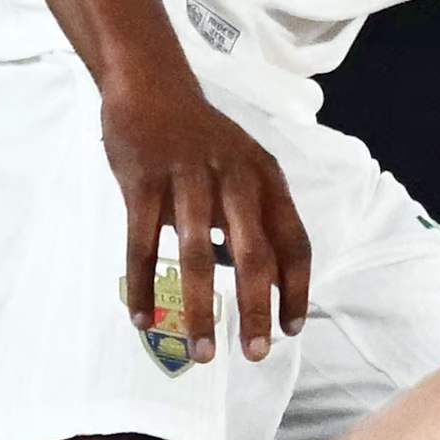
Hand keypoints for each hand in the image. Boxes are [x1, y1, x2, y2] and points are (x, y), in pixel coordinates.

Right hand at [101, 73, 308, 364]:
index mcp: (265, 179)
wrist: (150, 86)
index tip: (292, 329)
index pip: (294, 242)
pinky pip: (142, 244)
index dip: (296, 288)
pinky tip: (143, 318)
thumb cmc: (201, 137)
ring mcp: (187, 179)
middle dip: (256, 309)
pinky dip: (144, 285)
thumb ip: (257, 217)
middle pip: (254, 255)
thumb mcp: (244, 167)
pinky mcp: (142, 182)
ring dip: (200, 309)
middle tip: (254, 353)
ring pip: (198, 256)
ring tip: (201, 351)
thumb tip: (271, 279)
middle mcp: (233, 179)